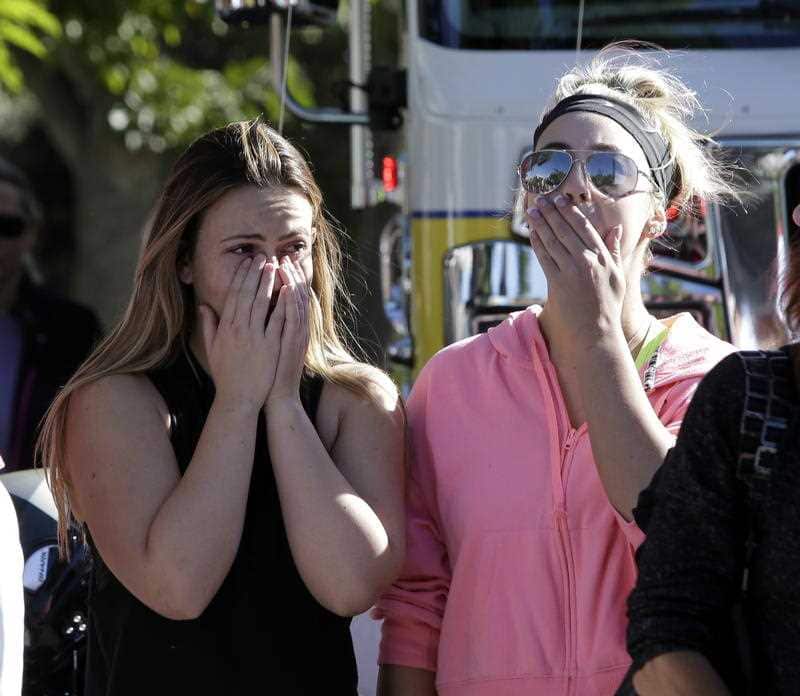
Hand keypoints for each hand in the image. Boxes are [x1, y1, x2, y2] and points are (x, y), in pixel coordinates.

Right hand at [198, 255, 282, 412]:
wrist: (239, 399)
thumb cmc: (226, 375)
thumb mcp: (212, 348)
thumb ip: (209, 325)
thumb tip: (204, 306)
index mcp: (226, 328)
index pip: (234, 295)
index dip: (241, 277)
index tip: (248, 263)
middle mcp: (239, 329)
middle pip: (248, 294)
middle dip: (255, 273)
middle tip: (263, 256)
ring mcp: (255, 337)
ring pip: (262, 303)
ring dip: (269, 282)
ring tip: (275, 265)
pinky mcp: (270, 346)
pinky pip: (278, 320)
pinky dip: (282, 303)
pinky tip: (288, 289)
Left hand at [264, 256, 309, 411]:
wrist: (277, 397)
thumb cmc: (268, 373)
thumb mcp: (266, 346)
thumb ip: (261, 327)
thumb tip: (251, 311)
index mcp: (289, 328)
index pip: (289, 297)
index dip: (286, 278)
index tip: (278, 261)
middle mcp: (297, 329)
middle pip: (296, 295)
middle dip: (290, 274)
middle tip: (284, 255)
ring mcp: (297, 336)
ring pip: (296, 303)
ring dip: (291, 282)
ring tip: (285, 264)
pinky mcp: (293, 344)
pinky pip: (293, 320)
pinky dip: (291, 303)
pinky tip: (287, 288)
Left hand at [527, 193, 625, 345]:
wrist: (597, 333)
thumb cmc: (608, 306)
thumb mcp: (618, 276)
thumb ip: (615, 250)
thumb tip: (616, 228)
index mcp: (604, 258)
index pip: (585, 227)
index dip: (570, 211)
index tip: (560, 199)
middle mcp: (589, 262)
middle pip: (566, 230)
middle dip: (552, 213)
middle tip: (541, 199)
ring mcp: (573, 272)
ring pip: (554, 241)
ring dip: (541, 224)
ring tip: (532, 211)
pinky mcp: (558, 283)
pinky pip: (545, 258)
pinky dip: (537, 243)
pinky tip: (531, 233)